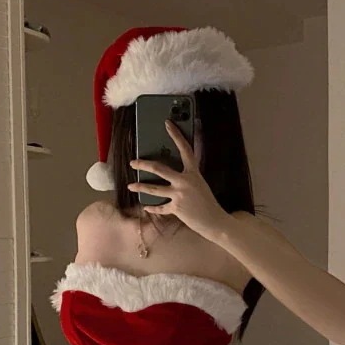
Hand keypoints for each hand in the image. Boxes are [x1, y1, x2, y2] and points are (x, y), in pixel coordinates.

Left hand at [127, 120, 231, 241]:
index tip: (168, 124)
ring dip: (140, 187)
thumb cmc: (207, 202)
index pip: (184, 149)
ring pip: (154, 189)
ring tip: (130, 186)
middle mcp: (185, 181)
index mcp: (193, 172)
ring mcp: (180, 195)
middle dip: (143, 165)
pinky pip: (160, 208)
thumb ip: (187, 176)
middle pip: (160, 169)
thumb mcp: (199, 184)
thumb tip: (173, 172)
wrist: (214, 221)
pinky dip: (152, 208)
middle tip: (132, 163)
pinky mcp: (176, 208)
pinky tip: (146, 207)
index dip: (176, 135)